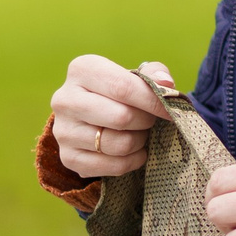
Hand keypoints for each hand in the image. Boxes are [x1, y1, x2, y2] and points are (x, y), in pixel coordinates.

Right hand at [50, 55, 173, 177]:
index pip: (123, 87)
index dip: (154, 101)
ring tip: (138, 133)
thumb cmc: (117, 92)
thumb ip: (153, 74)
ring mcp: (63, 131)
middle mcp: (65, 99)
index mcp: (81, 70)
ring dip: (139, 141)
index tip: (172, 110)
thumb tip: (165, 85)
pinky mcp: (68, 158)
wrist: (89, 117)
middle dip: (146, 121)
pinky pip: (113, 166)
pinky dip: (132, 161)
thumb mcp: (133, 75)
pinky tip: (133, 151)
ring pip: (119, 144)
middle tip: (150, 120)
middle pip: (122, 117)